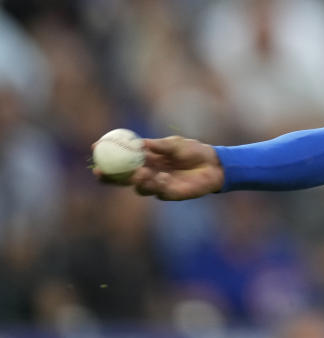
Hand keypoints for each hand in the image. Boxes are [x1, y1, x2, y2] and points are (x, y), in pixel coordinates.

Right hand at [94, 136, 224, 199]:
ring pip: (139, 187)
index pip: (122, 160)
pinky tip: (164, 177)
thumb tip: (136, 143)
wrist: (214, 164)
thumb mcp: (174, 144)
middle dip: (109, 177)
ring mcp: (158, 185)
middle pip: (123, 179)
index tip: (95, 148)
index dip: (107, 156)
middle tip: (100, 172)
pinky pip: (159, 191)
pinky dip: (158, 184)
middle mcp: (148, 173)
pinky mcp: (170, 194)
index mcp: (146, 160)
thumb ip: (157, 146)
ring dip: (137, 180)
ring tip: (141, 172)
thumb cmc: (194, 151)